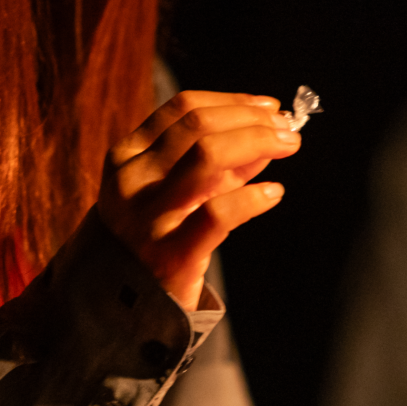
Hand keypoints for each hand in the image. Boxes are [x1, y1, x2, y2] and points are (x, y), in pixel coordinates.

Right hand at [98, 91, 300, 309]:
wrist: (119, 303)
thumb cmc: (152, 236)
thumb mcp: (171, 190)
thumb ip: (215, 162)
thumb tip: (265, 132)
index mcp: (127, 156)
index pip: (183, 108)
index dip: (233, 101)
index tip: (268, 107)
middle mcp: (133, 180)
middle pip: (199, 125)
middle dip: (251, 119)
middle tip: (286, 127)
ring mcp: (149, 216)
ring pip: (208, 156)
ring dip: (256, 142)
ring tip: (287, 146)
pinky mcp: (171, 253)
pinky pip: (220, 213)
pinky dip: (254, 197)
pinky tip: (273, 193)